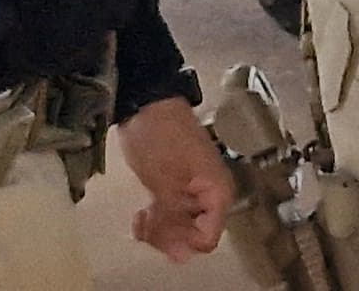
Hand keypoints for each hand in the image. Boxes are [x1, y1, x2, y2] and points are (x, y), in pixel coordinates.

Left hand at [114, 94, 232, 262]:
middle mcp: (212, 194)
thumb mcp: (164, 183)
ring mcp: (196, 189)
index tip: (158, 231)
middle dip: (168, 234)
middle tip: (144, 222)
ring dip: (160, 228)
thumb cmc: (159, 137)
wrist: (146, 102)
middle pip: (195, 234)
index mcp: (217, 192)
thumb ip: (175, 221)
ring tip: (140, 218)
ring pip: (182, 226)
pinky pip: (174, 212)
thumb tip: (183, 256)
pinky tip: (142, 213)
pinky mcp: (180, 185)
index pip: (207, 238)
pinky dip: (158, 217)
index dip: (182, 241)